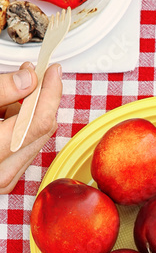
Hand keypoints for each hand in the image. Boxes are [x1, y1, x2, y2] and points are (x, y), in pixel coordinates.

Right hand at [0, 62, 61, 194]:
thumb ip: (0, 90)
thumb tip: (28, 79)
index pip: (38, 122)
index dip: (50, 93)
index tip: (53, 71)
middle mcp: (0, 173)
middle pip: (41, 131)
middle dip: (40, 100)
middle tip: (30, 74)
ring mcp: (2, 181)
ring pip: (34, 140)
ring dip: (27, 115)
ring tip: (4, 99)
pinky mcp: (3, 180)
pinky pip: (23, 150)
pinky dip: (18, 129)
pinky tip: (2, 116)